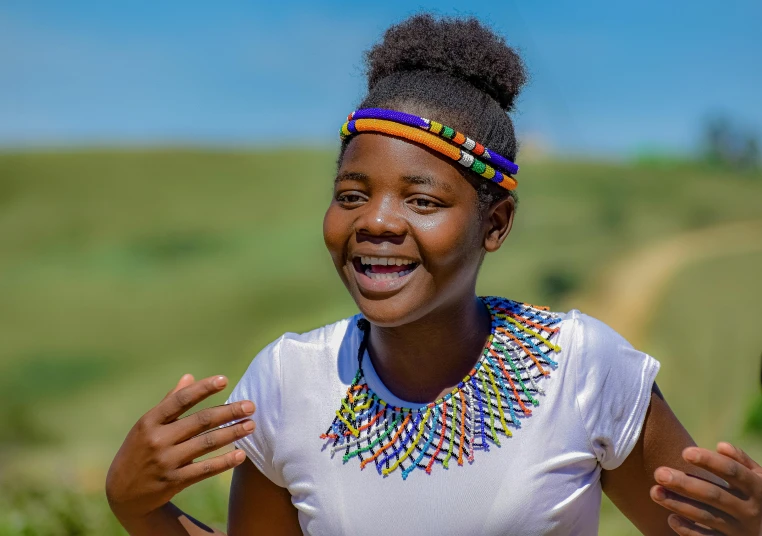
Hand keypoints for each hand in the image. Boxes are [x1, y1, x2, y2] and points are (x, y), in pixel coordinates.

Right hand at [105, 374, 254, 523]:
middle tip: (251, 406)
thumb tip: (189, 377)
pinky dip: (224, 462)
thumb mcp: (146, 425)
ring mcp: (166, 461)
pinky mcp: (174, 481)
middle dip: (228, 412)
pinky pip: (205, 470)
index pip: (180, 400)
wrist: (123, 494)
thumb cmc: (140, 450)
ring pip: (206, 443)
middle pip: (200, 421)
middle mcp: (157, 439)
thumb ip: (169, 402)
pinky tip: (241, 455)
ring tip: (251, 425)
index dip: (203, 389)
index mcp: (150, 421)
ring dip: (232, 433)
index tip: (224, 380)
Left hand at [650, 442, 761, 534]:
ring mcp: (740, 530)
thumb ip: (741, 462)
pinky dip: (689, 530)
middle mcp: (750, 510)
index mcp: (758, 488)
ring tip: (655, 492)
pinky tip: (670, 518)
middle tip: (659, 473)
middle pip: (714, 495)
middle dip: (685, 484)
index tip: (684, 452)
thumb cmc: (758, 497)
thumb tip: (721, 446)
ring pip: (705, 516)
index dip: (709, 461)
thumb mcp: (759, 479)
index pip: (732, 472)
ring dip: (678, 504)